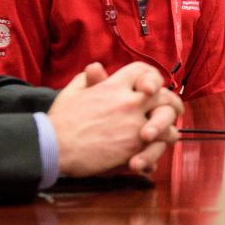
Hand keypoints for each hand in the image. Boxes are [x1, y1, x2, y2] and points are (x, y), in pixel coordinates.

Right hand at [48, 62, 181, 178]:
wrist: (53, 146)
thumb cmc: (60, 121)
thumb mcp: (72, 92)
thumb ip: (88, 79)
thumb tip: (96, 68)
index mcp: (113, 85)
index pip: (143, 71)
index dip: (151, 78)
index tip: (151, 88)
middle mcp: (129, 100)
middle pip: (165, 95)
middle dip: (171, 103)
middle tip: (170, 112)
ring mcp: (134, 122)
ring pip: (168, 121)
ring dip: (167, 129)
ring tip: (164, 136)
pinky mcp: (134, 144)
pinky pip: (159, 144)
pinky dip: (157, 152)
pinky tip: (150, 157)